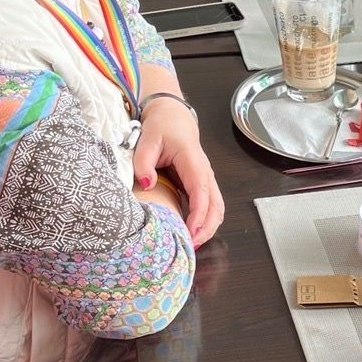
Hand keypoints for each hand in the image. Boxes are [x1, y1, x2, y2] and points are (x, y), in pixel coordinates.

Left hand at [133, 101, 224, 247]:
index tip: (191, 231)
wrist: (173, 116)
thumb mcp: (147, 139)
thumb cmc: (162, 126)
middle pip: (216, 205)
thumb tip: (148, 182)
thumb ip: (144, 161)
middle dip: (207, 228)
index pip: (201, 192)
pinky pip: (211, 205)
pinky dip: (207, 221)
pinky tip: (194, 232)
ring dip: (209, 227)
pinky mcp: (202, 184)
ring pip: (218, 208)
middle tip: (191, 245)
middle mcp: (205, 172)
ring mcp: (206, 179)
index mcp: (193, 161)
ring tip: (193, 243)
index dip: (198, 214)